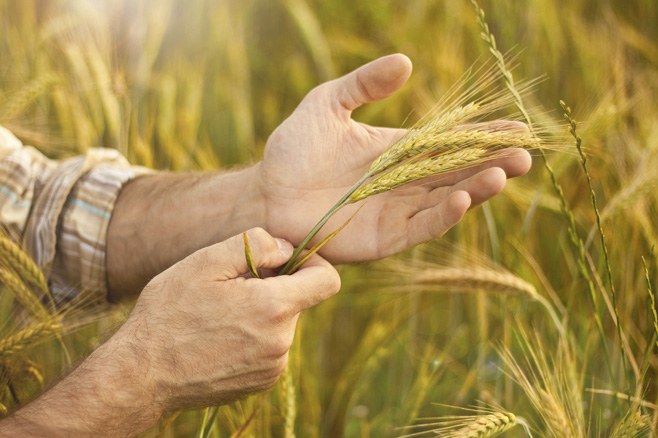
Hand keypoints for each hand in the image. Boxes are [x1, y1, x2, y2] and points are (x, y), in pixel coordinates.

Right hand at [115, 227, 339, 409]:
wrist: (140, 373)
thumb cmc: (169, 312)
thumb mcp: (206, 262)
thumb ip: (255, 244)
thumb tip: (287, 248)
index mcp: (274, 308)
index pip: (328, 281)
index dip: (313, 263)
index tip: (286, 260)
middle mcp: (281, 342)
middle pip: (299, 300)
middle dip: (274, 287)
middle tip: (231, 288)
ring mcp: (272, 367)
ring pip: (282, 324)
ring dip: (262, 313)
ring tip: (219, 315)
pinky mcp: (261, 383)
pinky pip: (271, 348)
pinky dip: (254, 336)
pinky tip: (219, 337)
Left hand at [259, 54, 531, 262]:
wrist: (265, 193)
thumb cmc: (293, 148)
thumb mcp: (327, 104)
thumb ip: (363, 85)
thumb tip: (405, 63)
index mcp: (399, 150)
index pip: (450, 141)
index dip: (483, 136)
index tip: (518, 127)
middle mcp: (405, 182)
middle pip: (457, 173)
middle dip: (491, 164)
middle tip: (524, 156)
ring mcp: (396, 211)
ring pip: (445, 201)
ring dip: (474, 190)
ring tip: (501, 175)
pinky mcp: (384, 238)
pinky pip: (419, 227)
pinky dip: (442, 216)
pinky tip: (461, 200)